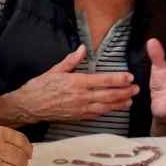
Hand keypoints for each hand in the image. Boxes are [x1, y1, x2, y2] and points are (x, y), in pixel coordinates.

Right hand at [0, 45, 138, 124]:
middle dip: (124, 92)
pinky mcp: (77, 117)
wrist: (29, 105)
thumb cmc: (40, 86)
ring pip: (105, 107)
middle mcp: (81, 97)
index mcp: (76, 82)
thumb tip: (82, 48)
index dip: (118, 79)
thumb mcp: (55, 69)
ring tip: (130, 100)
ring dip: (119, 104)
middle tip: (136, 89)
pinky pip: (96, 115)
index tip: (129, 77)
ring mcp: (80, 109)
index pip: (102, 81)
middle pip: (108, 95)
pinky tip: (113, 109)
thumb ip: (71, 60)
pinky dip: (106, 112)